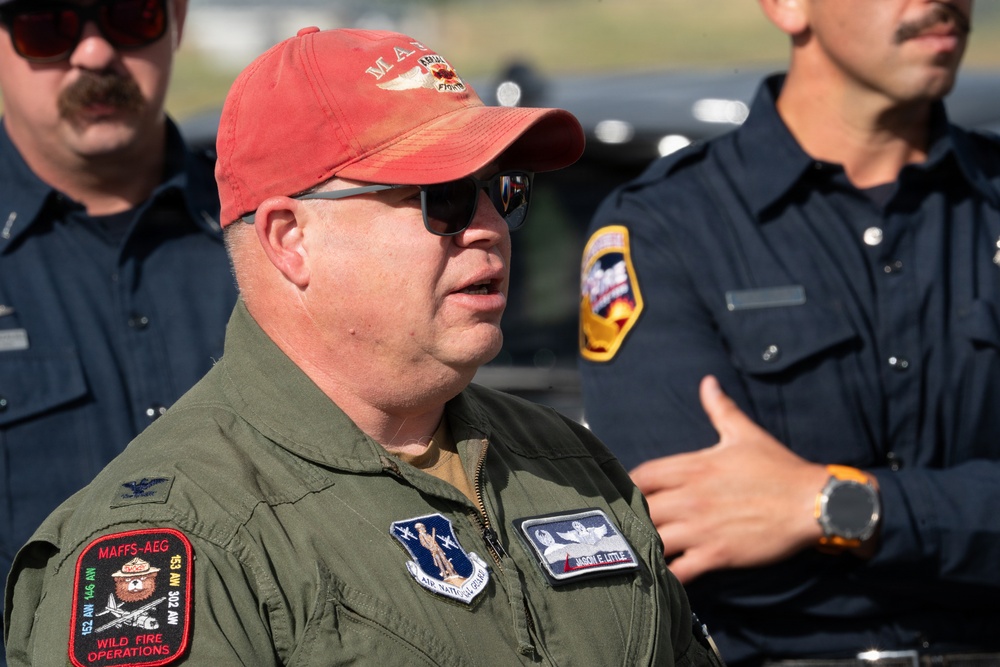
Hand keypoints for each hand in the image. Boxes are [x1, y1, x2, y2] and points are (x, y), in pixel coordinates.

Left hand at [629, 375, 828, 583]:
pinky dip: (666, 575)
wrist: (815, 503)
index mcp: (693, 467)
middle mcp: (691, 497)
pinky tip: (661, 576)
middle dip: (632, 517)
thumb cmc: (780, 469)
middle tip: (630, 525)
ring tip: (640, 550)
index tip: (628, 494)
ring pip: (653, 539)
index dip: (629, 486)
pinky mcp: (717, 554)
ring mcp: (702, 527)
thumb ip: (720, 408)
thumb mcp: (745, 433)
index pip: (642, 476)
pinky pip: (680, 571)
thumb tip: (708, 382)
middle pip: (640, 509)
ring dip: (644, 545)